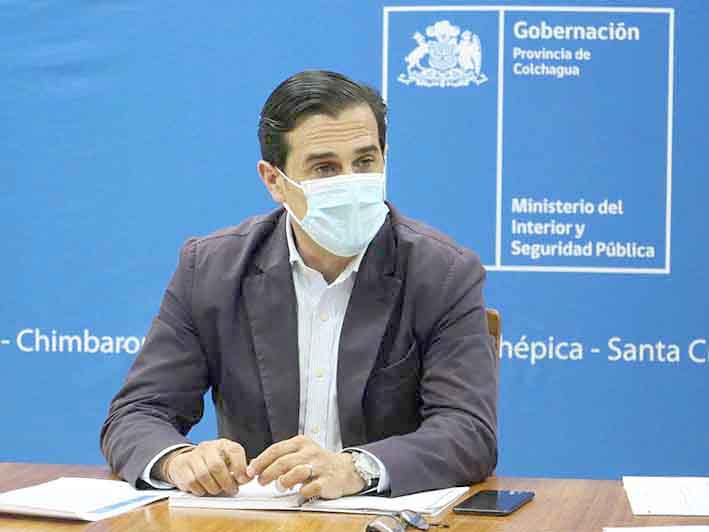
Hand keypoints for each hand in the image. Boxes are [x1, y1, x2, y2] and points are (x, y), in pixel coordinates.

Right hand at [159, 439, 248, 495]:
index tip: (243, 479)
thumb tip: (251, 475)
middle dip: (226, 482)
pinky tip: (205, 489)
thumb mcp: (229, 462)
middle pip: (217, 466)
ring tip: (218, 489)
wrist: (188, 460)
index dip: (240, 467)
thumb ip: (241, 469)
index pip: (234, 451)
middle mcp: (208, 447)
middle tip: (231, 489)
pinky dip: (200, 490)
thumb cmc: (213, 463)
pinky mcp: (182, 466)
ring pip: (203, 476)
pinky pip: (192, 482)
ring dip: (213, 488)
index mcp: (223, 444)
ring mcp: (194, 456)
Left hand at [246, 435, 365, 499]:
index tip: (251, 471)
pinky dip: (302, 491)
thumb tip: (254, 463)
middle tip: (261, 481)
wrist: (345, 470)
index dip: (261, 461)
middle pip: (283, 461)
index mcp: (301, 443)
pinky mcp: (327, 481)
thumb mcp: (299, 453)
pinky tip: (299, 491)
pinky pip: (310, 487)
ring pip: (297, 472)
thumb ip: (279, 457)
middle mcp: (310, 452)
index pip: (276, 449)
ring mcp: (319, 466)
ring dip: (284, 481)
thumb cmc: (317, 462)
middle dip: (268, 473)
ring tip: (279, 486)